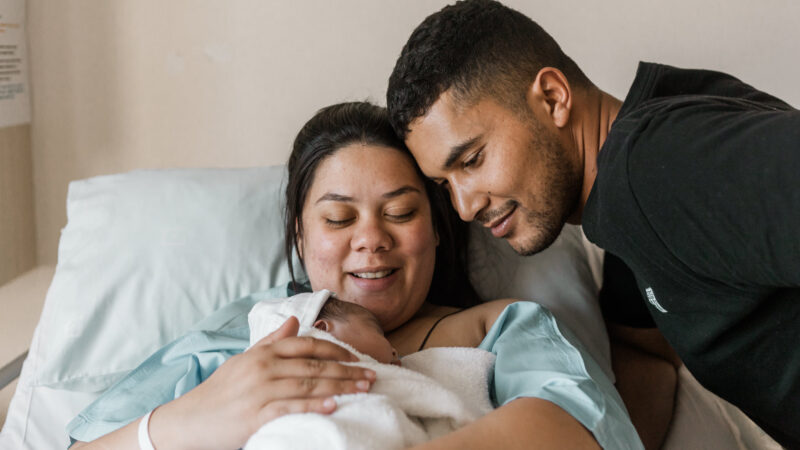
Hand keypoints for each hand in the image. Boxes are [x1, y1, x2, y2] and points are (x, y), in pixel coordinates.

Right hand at [149, 316, 375, 449]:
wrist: (190, 420)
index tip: (357, 358)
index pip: (307, 345)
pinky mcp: (256, 415)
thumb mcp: (245, 360)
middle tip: (371, 376)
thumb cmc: (221, 391)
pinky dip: (314, 406)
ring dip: (340, 387)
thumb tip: (295, 321)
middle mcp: (264, 368)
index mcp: (263, 353)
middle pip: (314, 366)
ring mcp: (260, 391)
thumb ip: (272, 341)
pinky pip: (291, 408)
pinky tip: (334, 406)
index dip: (335, 351)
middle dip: (347, 371)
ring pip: (308, 385)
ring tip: (363, 389)